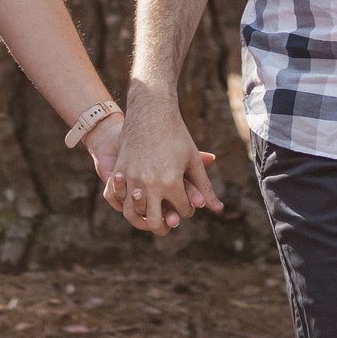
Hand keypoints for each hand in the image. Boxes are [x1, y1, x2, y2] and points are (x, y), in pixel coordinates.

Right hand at [103, 89, 223, 234]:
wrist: (151, 111)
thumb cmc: (176, 135)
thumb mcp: (193, 160)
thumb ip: (204, 187)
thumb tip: (218, 209)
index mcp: (172, 182)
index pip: (182, 210)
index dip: (188, 209)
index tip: (188, 204)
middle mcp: (150, 184)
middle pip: (155, 221)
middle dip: (164, 226)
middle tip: (168, 225)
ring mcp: (132, 178)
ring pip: (133, 214)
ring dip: (141, 220)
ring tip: (149, 220)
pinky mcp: (120, 171)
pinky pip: (118, 198)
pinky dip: (125, 205)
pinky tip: (134, 204)